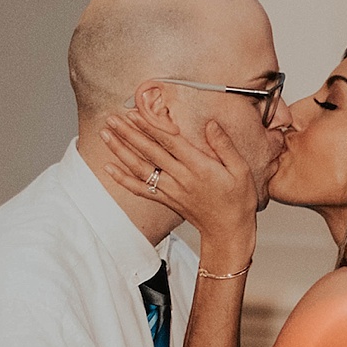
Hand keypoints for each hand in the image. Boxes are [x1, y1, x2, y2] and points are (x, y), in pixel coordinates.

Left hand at [101, 112, 258, 258]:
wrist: (229, 232)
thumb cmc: (238, 201)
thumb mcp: (241, 170)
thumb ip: (225, 146)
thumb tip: (211, 124)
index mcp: (199, 167)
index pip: (170, 142)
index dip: (151, 127)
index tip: (135, 113)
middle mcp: (181, 178)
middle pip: (150, 152)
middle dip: (129, 134)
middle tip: (112, 118)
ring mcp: (171, 190)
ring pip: (141, 169)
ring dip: (121, 151)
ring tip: (106, 135)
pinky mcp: (167, 200)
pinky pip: (141, 190)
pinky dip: (123, 179)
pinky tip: (109, 169)